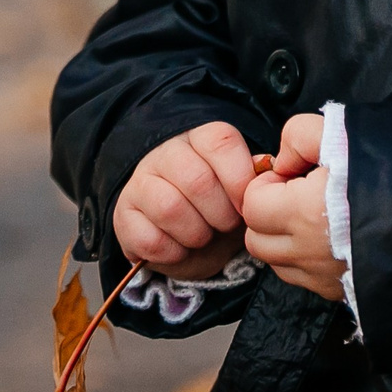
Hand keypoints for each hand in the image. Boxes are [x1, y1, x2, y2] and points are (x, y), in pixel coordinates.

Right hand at [115, 122, 258, 280]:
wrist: (184, 237)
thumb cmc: (219, 208)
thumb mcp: (241, 192)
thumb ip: (254, 180)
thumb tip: (268, 173)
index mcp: (201, 139)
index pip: (220, 141)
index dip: (238, 179)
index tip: (246, 206)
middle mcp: (167, 153)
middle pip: (197, 179)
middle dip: (220, 214)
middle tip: (226, 226)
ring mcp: (140, 181)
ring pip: (170, 207)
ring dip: (196, 234)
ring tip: (203, 237)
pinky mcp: (123, 215)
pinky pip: (149, 238)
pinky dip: (172, 253)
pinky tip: (180, 249)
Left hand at [244, 113, 343, 299]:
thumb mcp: (343, 132)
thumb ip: (298, 135)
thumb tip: (282, 160)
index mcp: (300, 214)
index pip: (251, 205)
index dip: (267, 184)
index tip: (293, 174)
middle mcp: (306, 254)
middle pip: (257, 240)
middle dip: (268, 215)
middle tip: (299, 195)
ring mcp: (324, 279)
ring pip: (279, 264)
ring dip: (286, 241)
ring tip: (319, 217)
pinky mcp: (343, 293)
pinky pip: (307, 280)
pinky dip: (308, 261)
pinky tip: (335, 239)